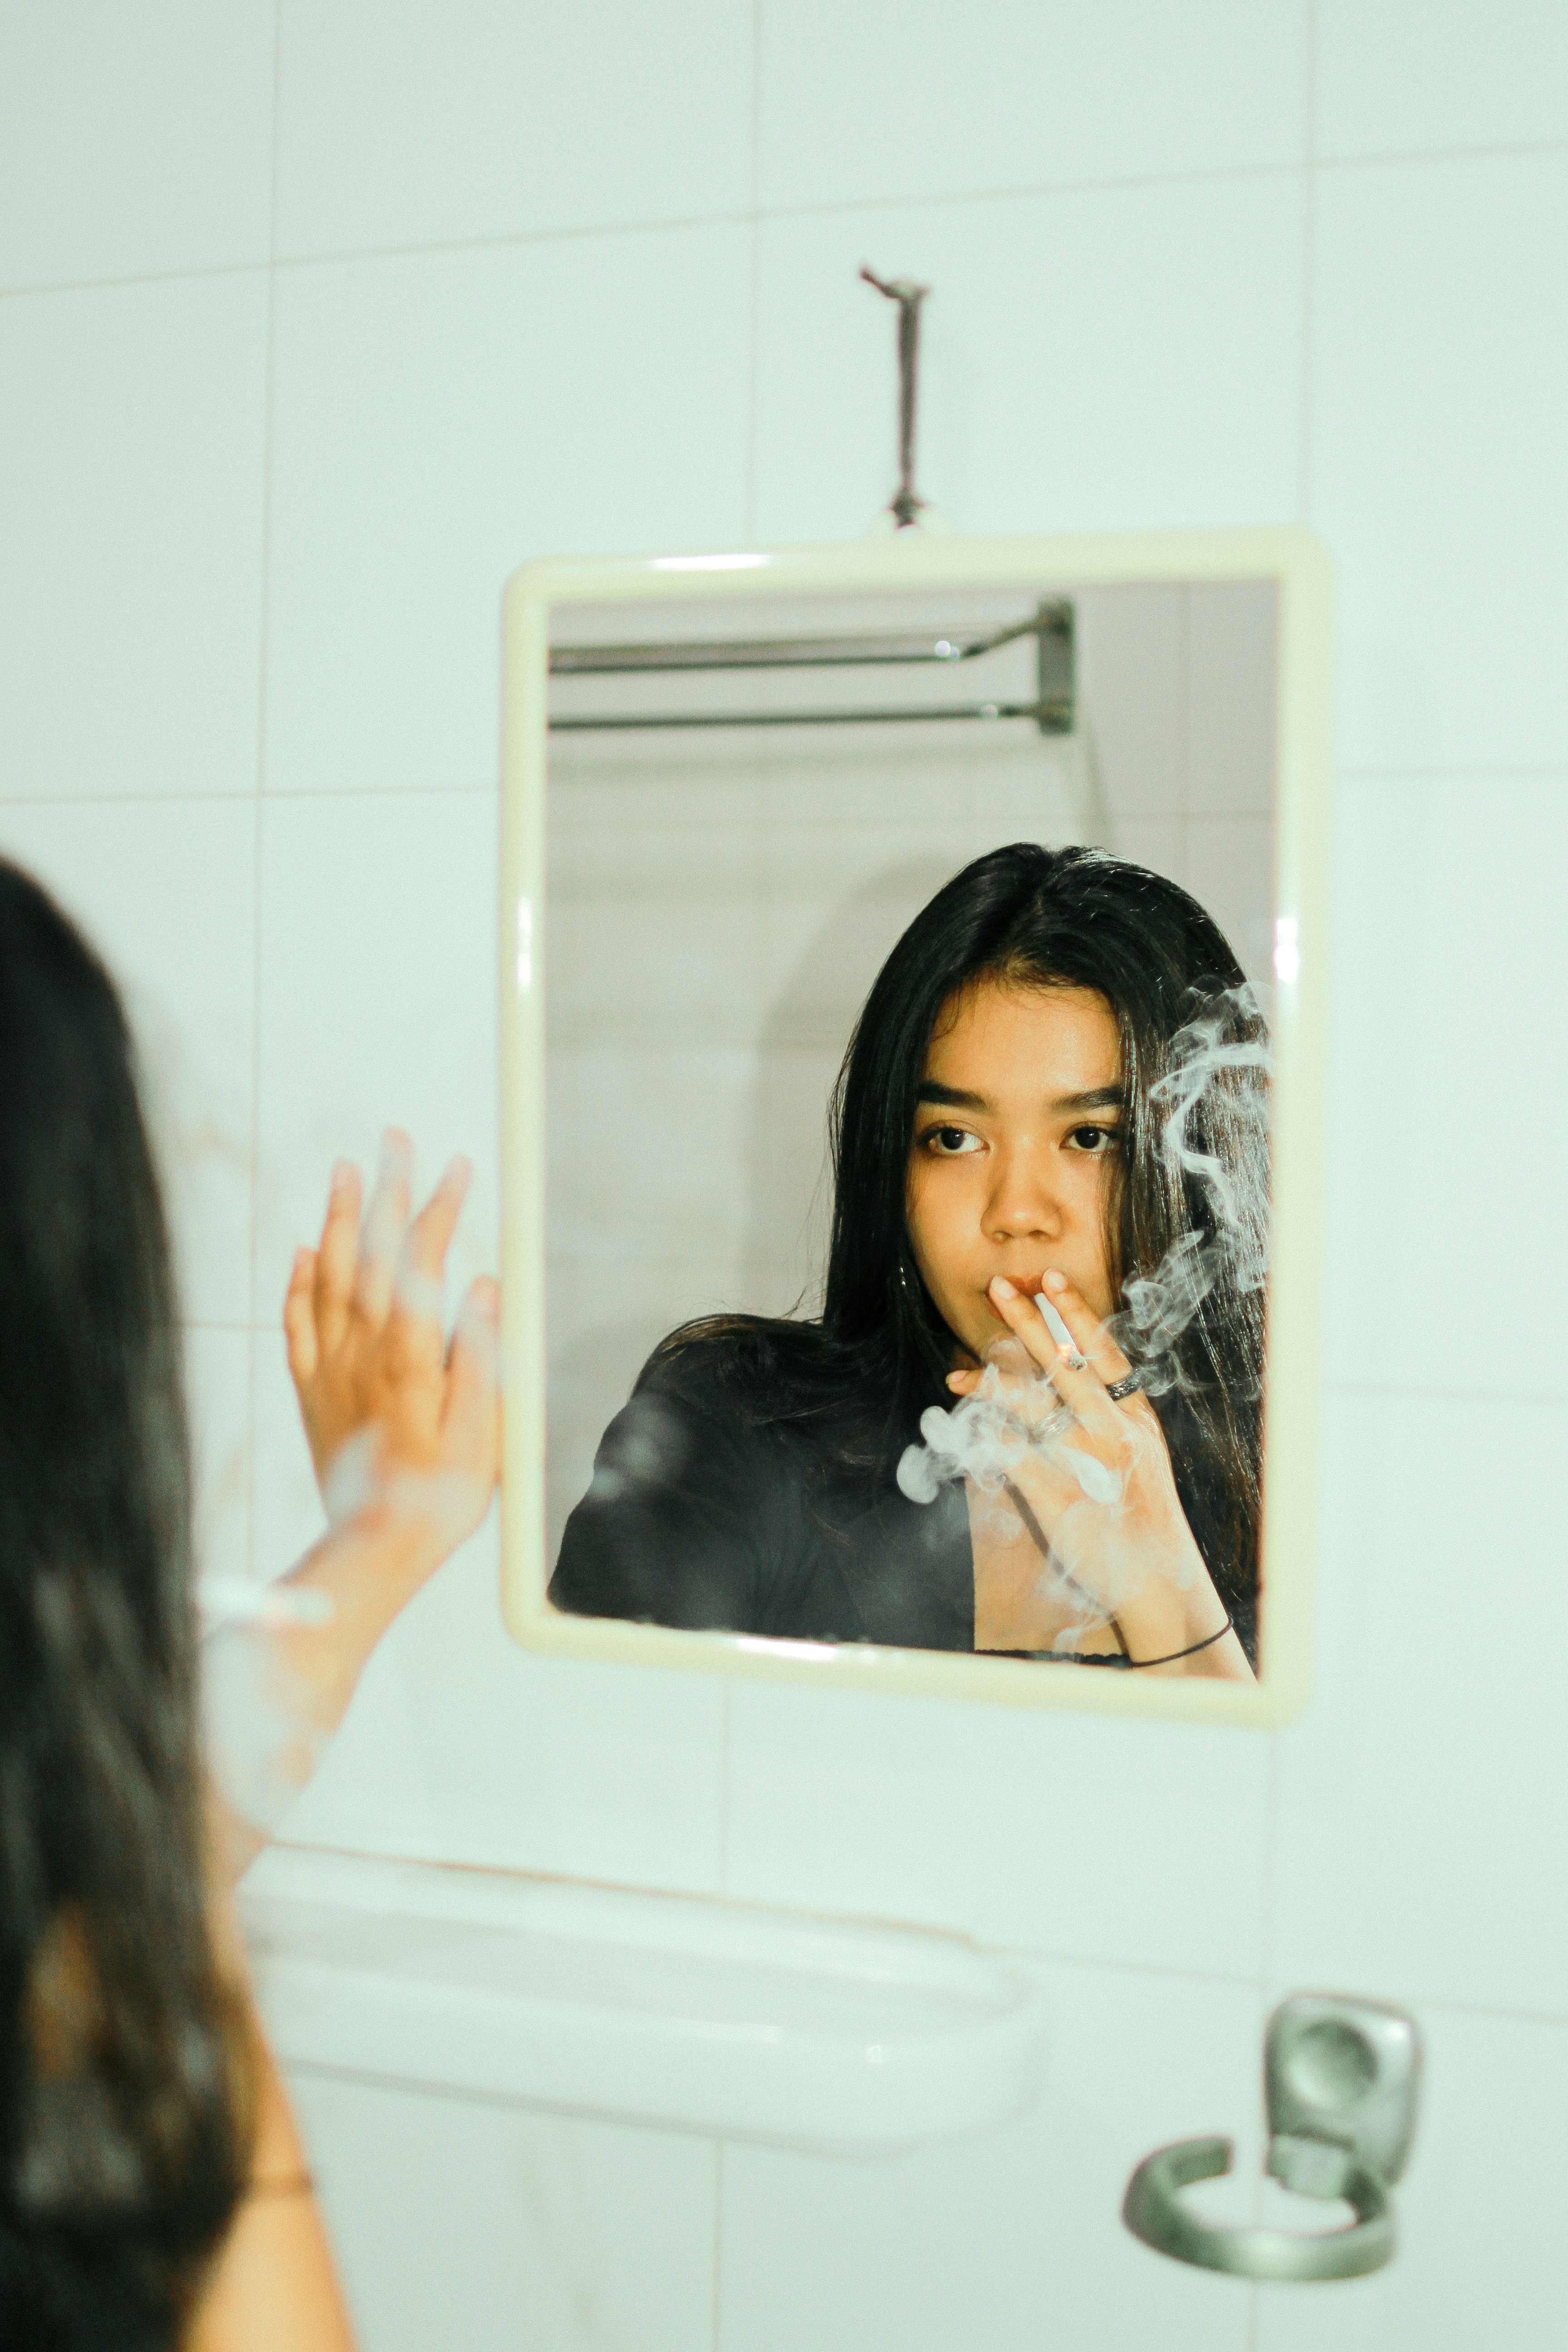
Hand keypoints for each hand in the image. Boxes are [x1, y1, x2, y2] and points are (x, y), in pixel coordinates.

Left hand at [283, 1130, 499, 1562]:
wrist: (375, 1546)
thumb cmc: (439, 1496)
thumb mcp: (484, 1428)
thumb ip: (481, 1354)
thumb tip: (486, 1288)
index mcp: (409, 1355)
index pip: (422, 1261)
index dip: (439, 1209)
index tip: (455, 1168)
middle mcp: (362, 1352)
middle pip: (369, 1252)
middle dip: (384, 1190)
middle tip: (393, 1141)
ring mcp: (331, 1370)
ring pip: (327, 1275)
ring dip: (336, 1219)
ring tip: (343, 1173)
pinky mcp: (312, 1392)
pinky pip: (297, 1324)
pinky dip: (297, 1281)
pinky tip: (301, 1253)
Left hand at [949, 1273, 1246, 1675]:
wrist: (1160, 1583)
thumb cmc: (1146, 1521)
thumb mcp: (1141, 1458)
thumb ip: (1111, 1420)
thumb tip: (1074, 1383)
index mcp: (1136, 1418)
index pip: (1104, 1352)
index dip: (1075, 1313)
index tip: (1051, 1280)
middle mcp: (1116, 1431)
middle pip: (1066, 1364)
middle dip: (1029, 1322)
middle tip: (999, 1286)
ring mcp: (1089, 1463)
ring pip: (1034, 1404)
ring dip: (991, 1383)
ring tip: (957, 1373)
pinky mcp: (1061, 1496)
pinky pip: (1015, 1456)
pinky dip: (987, 1437)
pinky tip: (963, 1425)